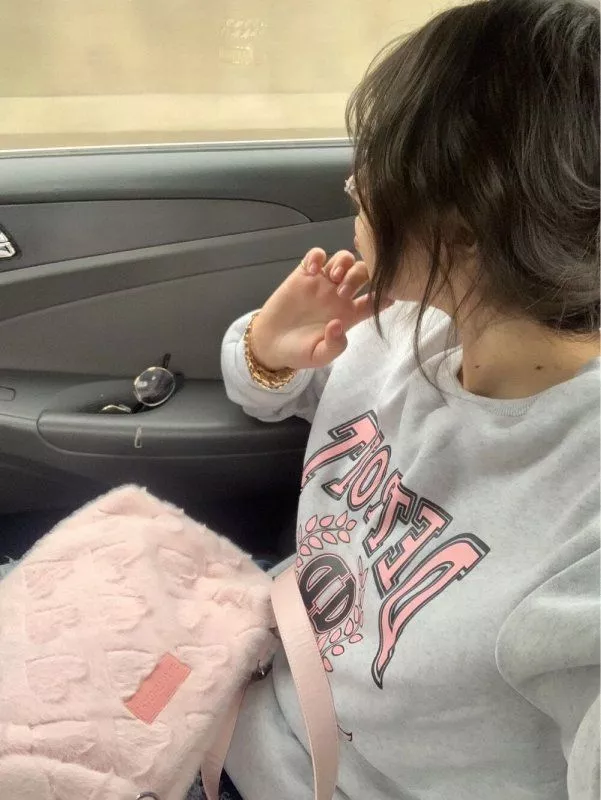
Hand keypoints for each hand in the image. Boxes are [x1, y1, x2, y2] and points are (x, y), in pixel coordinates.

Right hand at [250, 248, 392, 370]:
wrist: (270, 344)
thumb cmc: (298, 352)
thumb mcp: (319, 357)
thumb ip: (335, 345)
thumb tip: (339, 324)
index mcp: (350, 314)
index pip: (375, 300)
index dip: (385, 294)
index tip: (384, 294)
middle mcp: (340, 295)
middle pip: (364, 272)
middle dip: (360, 276)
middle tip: (343, 291)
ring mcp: (322, 282)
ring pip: (344, 258)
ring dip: (343, 263)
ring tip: (331, 278)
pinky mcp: (304, 274)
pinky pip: (317, 254)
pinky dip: (318, 256)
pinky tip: (313, 270)